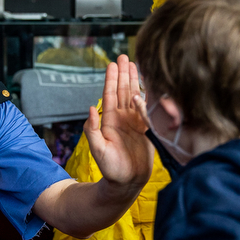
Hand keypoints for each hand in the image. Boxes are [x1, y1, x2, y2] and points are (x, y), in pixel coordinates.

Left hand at [83, 55, 153, 187]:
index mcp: (110, 121)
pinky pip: (147, 110)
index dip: (112, 79)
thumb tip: (90, 108)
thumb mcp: (98, 150)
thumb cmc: (111, 169)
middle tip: (124, 56)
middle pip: (123, 91)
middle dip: (124, 74)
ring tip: (135, 65)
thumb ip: (92, 130)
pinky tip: (149, 85)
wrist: (127, 183)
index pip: (111, 95)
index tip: (112, 63)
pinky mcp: (146, 130)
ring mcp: (135, 124)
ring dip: (135, 81)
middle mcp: (122, 119)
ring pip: (135, 97)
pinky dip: (148, 97)